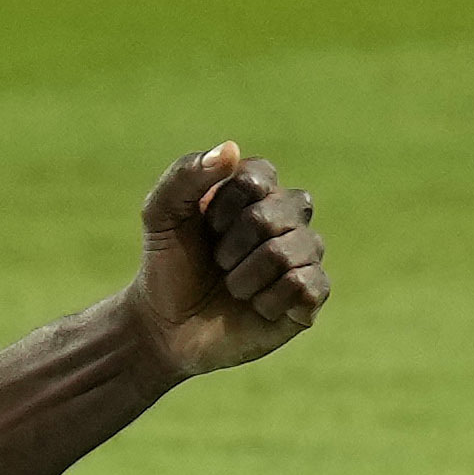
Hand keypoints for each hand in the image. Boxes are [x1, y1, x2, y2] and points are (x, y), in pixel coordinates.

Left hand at [125, 144, 326, 376]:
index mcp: (259, 189)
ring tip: (233, 287)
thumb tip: (231, 149)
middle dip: (231, 244)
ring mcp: (304, 256)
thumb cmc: (167, 264)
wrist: (165, 325)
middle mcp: (289, 218)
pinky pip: (305, 285)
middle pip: (276, 214)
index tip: (205, 226)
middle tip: (217, 261)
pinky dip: (267, 300)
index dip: (223, 207)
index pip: (258, 177)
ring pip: (290, 251)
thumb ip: (186, 175)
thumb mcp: (161, 214)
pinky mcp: (311, 295)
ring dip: (244, 276)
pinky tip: (255, 306)